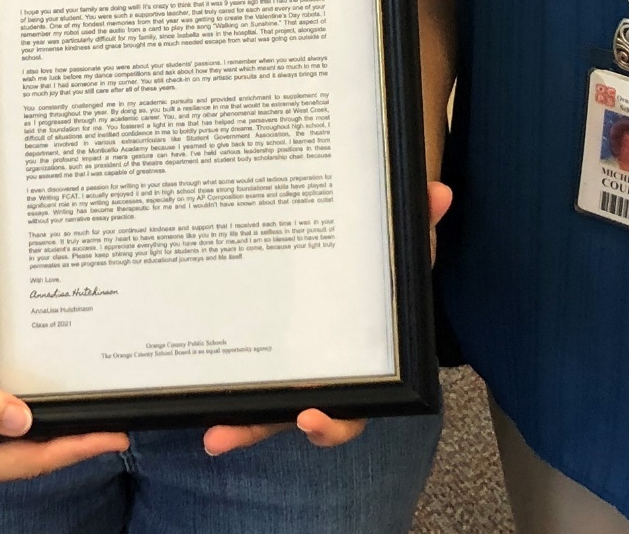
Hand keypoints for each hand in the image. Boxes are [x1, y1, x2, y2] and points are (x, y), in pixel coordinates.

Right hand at [0, 299, 126, 487]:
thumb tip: (22, 423)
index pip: (17, 464)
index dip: (63, 453)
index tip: (102, 439)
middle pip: (27, 460)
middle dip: (70, 448)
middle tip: (115, 432)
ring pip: (26, 444)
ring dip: (61, 433)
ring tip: (102, 422)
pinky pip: (18, 424)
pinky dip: (44, 415)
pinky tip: (67, 403)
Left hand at [202, 182, 452, 457]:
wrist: (365, 264)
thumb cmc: (385, 272)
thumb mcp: (407, 253)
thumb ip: (423, 227)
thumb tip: (438, 192)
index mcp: (360, 372)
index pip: (350, 412)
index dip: (332, 425)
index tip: (310, 418)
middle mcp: (321, 384)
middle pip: (287, 422)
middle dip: (257, 430)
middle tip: (222, 436)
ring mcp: (289, 377)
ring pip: (261, 414)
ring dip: (235, 427)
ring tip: (209, 435)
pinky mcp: (263, 361)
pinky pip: (243, 387)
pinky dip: (223, 398)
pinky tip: (190, 400)